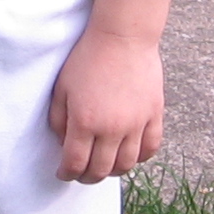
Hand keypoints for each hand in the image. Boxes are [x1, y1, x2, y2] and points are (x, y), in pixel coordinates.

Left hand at [48, 26, 165, 183]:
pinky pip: (150, 148)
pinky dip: (139, 157)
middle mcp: (112, 129)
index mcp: (85, 122)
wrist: (122, 37)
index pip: (75, 164)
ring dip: (112, 171)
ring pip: (126, 165)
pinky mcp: (154, 115)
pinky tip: (129, 153)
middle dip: (87, 177)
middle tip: (81, 173)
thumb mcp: (61, 88)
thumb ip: (59, 120)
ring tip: (104, 165)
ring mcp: (136, 124)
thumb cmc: (87, 58)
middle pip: (100, 170)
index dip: (66, 173)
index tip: (63, 172)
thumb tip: (63, 144)